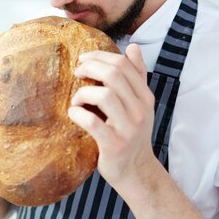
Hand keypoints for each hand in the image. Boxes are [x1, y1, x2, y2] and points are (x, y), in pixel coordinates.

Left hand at [68, 43, 156, 188]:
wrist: (136, 171)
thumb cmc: (131, 135)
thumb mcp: (139, 105)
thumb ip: (137, 76)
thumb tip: (134, 46)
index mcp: (144, 97)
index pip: (124, 64)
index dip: (100, 56)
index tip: (83, 59)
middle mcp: (140, 110)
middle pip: (114, 75)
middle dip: (89, 68)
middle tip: (77, 73)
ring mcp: (128, 128)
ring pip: (104, 95)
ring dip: (83, 93)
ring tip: (77, 99)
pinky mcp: (113, 144)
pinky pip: (92, 122)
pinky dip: (78, 114)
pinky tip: (74, 114)